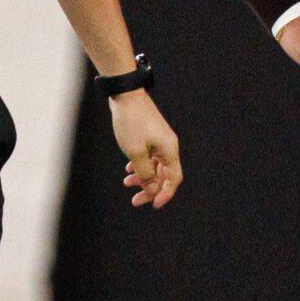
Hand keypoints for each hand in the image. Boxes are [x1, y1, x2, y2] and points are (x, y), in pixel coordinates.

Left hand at [110, 89, 182, 207]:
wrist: (126, 95)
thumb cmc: (131, 123)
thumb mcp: (135, 153)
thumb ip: (145, 173)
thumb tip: (152, 190)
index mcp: (169, 150)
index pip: (173, 179)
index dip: (165, 194)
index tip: (154, 205)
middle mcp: (168, 146)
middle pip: (163, 175)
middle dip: (150, 189)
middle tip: (135, 201)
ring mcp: (159, 141)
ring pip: (154, 166)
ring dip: (142, 177)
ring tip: (127, 183)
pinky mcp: (151, 136)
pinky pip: (149, 156)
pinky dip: (140, 165)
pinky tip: (128, 169)